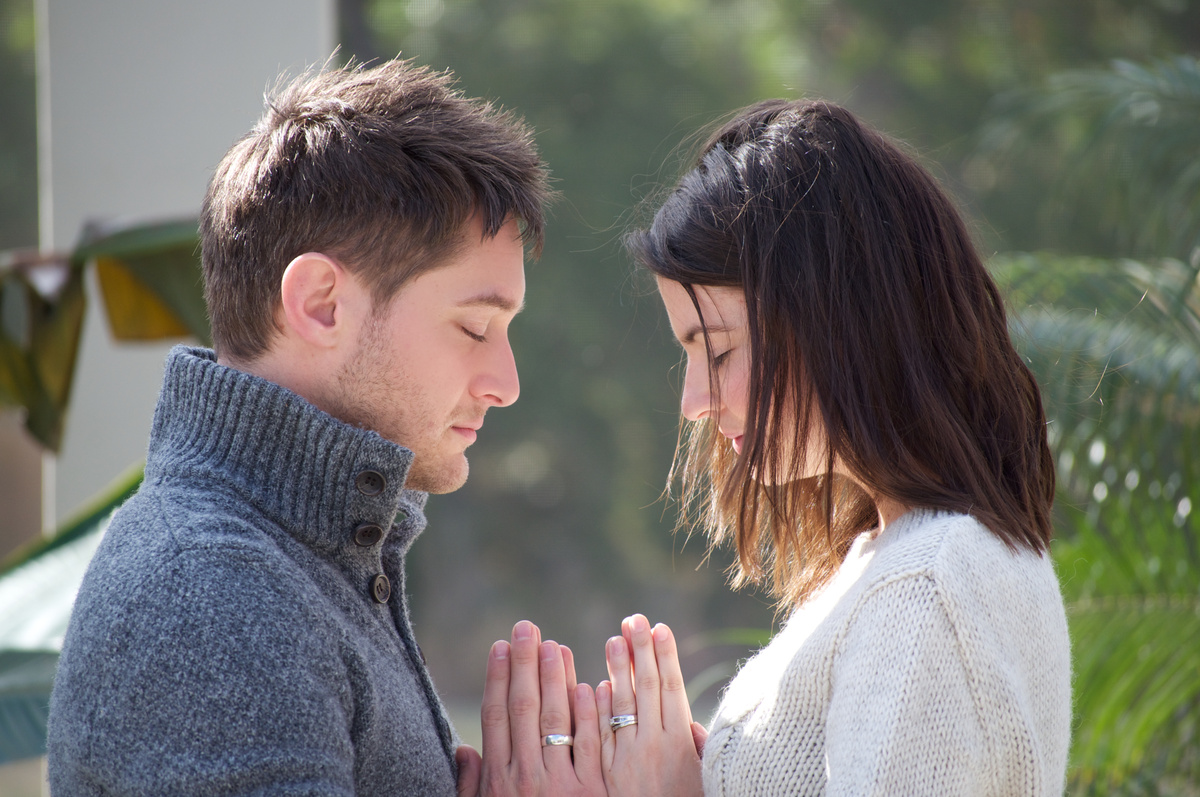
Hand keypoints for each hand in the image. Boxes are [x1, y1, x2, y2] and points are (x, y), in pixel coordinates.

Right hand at [471, 620, 605, 796]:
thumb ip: (472, 783)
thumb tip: (463, 749)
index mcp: (499, 778)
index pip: (495, 716)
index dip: (497, 678)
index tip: (500, 646)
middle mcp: (526, 776)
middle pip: (523, 709)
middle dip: (524, 664)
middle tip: (526, 628)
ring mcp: (560, 784)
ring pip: (555, 720)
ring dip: (554, 679)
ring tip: (554, 645)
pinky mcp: (591, 791)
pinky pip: (589, 746)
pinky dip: (586, 715)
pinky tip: (584, 686)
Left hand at [597, 615, 703, 796]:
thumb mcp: (702, 776)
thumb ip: (694, 745)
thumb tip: (691, 722)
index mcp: (680, 743)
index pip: (671, 688)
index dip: (666, 656)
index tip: (661, 626)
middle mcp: (654, 747)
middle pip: (647, 689)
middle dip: (642, 651)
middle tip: (635, 618)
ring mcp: (627, 760)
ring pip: (621, 706)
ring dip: (618, 671)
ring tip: (614, 639)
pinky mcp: (606, 775)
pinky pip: (601, 736)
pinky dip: (598, 709)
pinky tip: (595, 685)